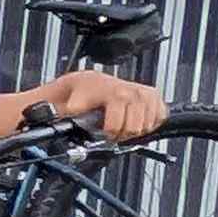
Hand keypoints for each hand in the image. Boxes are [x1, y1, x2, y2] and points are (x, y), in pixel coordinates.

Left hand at [45, 69, 170, 142]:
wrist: (91, 81)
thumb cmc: (84, 92)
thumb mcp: (73, 104)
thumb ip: (69, 116)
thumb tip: (58, 124)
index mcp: (116, 94)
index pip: (118, 127)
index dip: (108, 135)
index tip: (104, 133)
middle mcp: (134, 92)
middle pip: (134, 129)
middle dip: (122, 134)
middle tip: (113, 131)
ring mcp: (146, 94)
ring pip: (147, 126)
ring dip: (135, 130)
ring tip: (122, 124)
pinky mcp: (155, 96)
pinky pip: (159, 118)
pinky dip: (148, 123)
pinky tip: (135, 118)